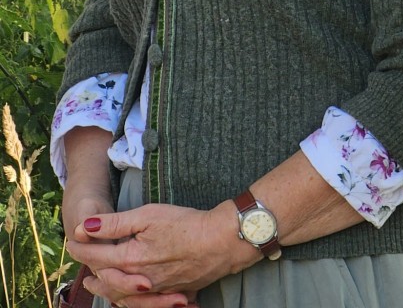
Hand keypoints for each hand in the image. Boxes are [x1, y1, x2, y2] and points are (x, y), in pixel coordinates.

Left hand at [67, 201, 245, 307]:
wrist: (221, 243)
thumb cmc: (186, 224)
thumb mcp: (149, 215)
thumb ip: (115, 223)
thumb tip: (84, 226)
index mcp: (131, 258)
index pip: (98, 255)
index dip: (82, 246)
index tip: (70, 239)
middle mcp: (140, 280)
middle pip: (107, 279)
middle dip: (90, 269)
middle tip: (77, 261)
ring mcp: (155, 290)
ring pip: (122, 296)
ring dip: (105, 289)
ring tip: (94, 284)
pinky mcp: (170, 293)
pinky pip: (141, 303)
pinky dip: (127, 300)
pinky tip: (126, 295)